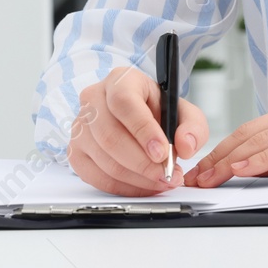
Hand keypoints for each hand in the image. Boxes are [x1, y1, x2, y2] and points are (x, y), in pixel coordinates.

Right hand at [66, 65, 207, 195]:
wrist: (138, 116)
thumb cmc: (157, 111)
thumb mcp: (183, 111)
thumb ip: (192, 126)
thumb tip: (186, 146)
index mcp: (120, 80)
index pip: (124, 102)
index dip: (143, 130)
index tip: (163, 153)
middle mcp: (94, 100)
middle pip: (110, 136)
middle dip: (142, 163)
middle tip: (168, 174)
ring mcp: (80, 127)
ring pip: (103, 159)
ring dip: (136, 178)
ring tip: (161, 181)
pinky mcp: (75, 152)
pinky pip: (95, 177)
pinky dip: (123, 187)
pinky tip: (143, 186)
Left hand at [184, 97, 267, 187]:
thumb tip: (256, 168)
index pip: (250, 131)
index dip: (222, 151)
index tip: (201, 171)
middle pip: (249, 133)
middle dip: (217, 157)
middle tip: (194, 178)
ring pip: (262, 138)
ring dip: (230, 159)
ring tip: (208, 177)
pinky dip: (263, 158)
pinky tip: (244, 169)